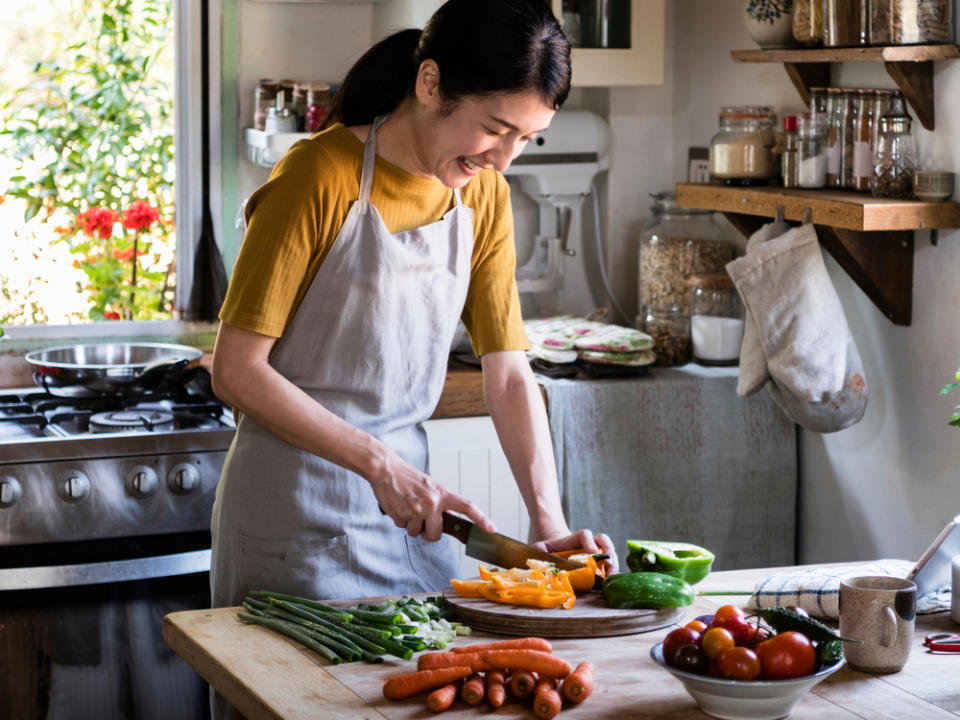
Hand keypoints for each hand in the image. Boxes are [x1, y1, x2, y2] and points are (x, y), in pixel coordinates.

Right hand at [365, 447, 494, 540]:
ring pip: (417, 533)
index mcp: (443, 494)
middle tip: (421, 518)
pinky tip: (399, 506)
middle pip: (436, 534)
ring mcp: (417, 510)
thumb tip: (446, 521)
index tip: (492, 529)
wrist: (386, 469)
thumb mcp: (430, 486)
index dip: (481, 519)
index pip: (467, 507)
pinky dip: (401, 520)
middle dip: (428, 532)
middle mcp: (432, 503)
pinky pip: (404, 528)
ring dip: (412, 525)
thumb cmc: (408, 478)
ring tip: (407, 506)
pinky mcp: (402, 516)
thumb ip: (440, 502)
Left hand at [532, 529, 618, 576]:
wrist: (557, 551)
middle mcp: (588, 543)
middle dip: (608, 549)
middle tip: (608, 562)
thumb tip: (537, 554)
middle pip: (603, 540)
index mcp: (575, 539)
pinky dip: (612, 572)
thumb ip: (538, 549)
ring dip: (613, 563)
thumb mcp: (541, 547)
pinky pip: (610, 564)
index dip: (589, 541)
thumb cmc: (550, 550)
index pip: (585, 534)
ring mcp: (596, 552)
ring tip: (611, 575)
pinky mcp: (599, 563)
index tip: (592, 551)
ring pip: (610, 552)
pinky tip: (609, 580)